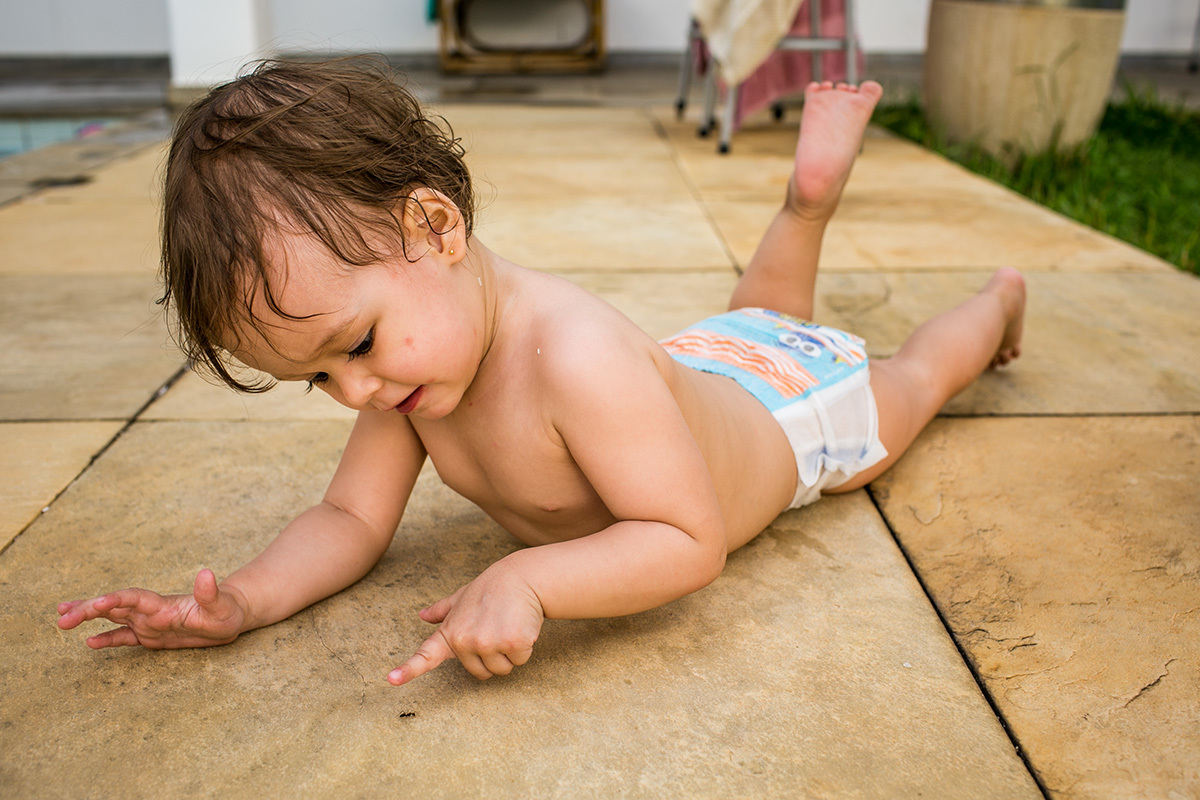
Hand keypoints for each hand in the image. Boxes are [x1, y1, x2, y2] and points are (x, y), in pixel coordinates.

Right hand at [56, 569, 246, 648]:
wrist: (230, 617)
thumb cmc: (228, 611)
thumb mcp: (222, 606)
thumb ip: (211, 592)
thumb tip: (207, 573)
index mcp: (163, 605)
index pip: (133, 598)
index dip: (115, 600)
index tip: (96, 604)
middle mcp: (151, 611)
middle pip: (114, 606)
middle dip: (87, 609)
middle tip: (61, 617)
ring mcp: (149, 622)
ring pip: (112, 618)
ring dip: (88, 617)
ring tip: (61, 619)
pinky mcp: (152, 636)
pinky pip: (124, 637)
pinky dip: (107, 639)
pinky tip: (88, 642)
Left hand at [388, 561, 544, 685]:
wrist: (522, 577)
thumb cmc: (492, 588)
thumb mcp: (462, 597)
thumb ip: (442, 610)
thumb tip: (422, 615)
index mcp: (450, 632)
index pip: (426, 655)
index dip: (408, 670)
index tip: (391, 680)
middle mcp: (465, 640)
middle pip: (481, 672)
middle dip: (492, 656)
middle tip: (496, 628)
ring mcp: (487, 642)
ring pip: (502, 669)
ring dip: (510, 652)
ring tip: (508, 624)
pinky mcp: (512, 643)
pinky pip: (520, 659)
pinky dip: (525, 646)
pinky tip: (522, 624)